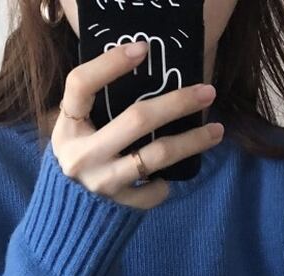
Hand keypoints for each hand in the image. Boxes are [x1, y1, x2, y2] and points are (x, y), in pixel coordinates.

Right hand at [52, 39, 223, 209]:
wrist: (66, 218)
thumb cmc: (79, 160)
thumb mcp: (75, 132)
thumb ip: (97, 108)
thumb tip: (144, 73)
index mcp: (68, 128)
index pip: (81, 85)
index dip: (110, 63)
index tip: (143, 49)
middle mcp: (82, 155)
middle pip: (136, 120)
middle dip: (177, 103)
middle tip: (207, 93)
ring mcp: (102, 182)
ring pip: (156, 156)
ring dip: (191, 142)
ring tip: (216, 131)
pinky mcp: (118, 205)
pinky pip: (153, 191)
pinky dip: (164, 184)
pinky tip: (168, 178)